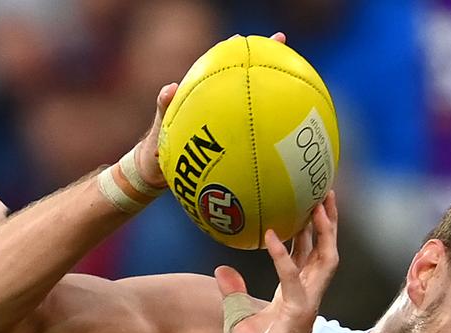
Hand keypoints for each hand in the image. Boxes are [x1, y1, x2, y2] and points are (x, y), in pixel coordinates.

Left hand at [134, 32, 287, 187]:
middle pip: (243, 81)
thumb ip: (163, 109)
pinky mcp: (228, 147)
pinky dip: (266, 136)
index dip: (236, 52)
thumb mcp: (157, 132)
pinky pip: (249, 138)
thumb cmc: (154, 152)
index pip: (221, 67)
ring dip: (271, 96)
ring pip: (251, 108)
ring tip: (296, 83)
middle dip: (263, 61)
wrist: (157, 176)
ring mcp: (224, 128)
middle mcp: (216, 109)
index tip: (251, 38)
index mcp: (201, 101)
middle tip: (281, 43)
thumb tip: (169, 88)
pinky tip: (286, 138)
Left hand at [215, 191, 338, 332]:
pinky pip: (293, 282)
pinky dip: (283, 259)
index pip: (309, 254)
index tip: (311, 203)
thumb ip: (233, 292)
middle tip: (326, 190)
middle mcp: (307, 294)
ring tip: (316, 204)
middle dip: (328, 221)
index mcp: (295, 293)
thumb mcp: (237, 316)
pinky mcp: (297, 315)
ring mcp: (306, 303)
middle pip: (325, 250)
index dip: (312, 229)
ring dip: (322, 232)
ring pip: (323, 261)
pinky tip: (271, 238)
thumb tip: (222, 268)